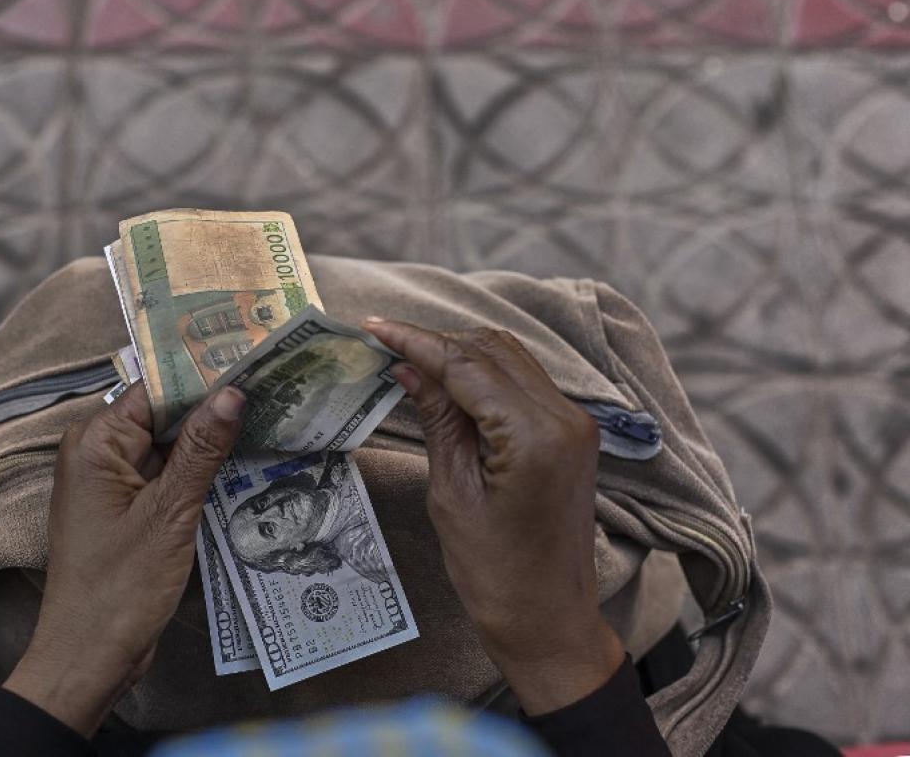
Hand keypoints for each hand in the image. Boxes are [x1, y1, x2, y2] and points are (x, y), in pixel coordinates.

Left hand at [2, 382, 244, 737]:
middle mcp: (98, 453)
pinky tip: (247, 463)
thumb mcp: (169, 514)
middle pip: (164, 413)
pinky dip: (201, 472)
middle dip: (215, 406)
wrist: (90, 657)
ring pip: (171, 444)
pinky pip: (168, 475)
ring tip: (274, 417)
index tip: (254, 361)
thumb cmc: (120, 588)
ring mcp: (114, 482)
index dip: (205, 375)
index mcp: (95, 442)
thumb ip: (201, 450)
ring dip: (213, 440)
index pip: (156, 388)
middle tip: (276, 387)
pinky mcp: (129, 508)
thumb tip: (232, 392)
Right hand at [363, 319, 623, 715]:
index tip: (373, 328)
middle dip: (436, 342)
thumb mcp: (452, 493)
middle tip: (383, 343)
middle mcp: (565, 418)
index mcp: (536, 436)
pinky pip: (522, 383)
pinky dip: (482, 374)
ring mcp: (574, 424)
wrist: (548, 620)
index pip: (467, 365)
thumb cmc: (494, 574)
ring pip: (509, 359)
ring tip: (408, 358)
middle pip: (492, 350)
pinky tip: (445, 382)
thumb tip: (406, 367)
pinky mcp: (571, 434)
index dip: (416, 341)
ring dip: (459, 354)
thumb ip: (436, 420)